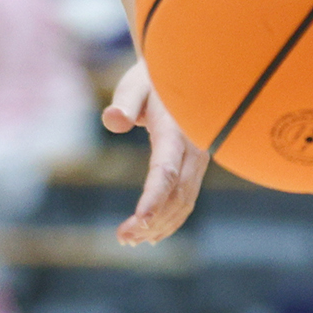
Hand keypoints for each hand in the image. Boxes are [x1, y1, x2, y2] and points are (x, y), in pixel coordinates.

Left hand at [102, 61, 207, 244]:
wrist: (182, 72)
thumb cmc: (152, 78)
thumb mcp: (135, 84)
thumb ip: (124, 102)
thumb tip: (113, 120)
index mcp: (177, 130)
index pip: (166, 171)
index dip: (154, 198)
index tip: (139, 222)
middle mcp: (194, 149)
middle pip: (177, 194)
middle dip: (152, 221)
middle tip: (122, 238)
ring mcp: (198, 159)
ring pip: (184, 201)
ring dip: (160, 225)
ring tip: (129, 240)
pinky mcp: (195, 166)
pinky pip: (187, 198)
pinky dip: (172, 219)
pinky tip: (153, 234)